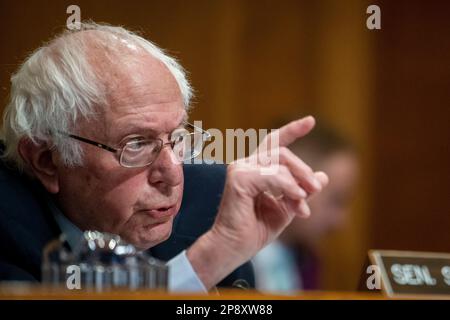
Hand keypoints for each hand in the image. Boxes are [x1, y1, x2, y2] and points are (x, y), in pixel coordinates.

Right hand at [187, 116, 327, 288]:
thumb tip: (323, 177)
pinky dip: (287, 187)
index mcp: (255, 169)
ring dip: (297, 183)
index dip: (293, 130)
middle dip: (303, 169)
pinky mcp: (238, 179)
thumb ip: (301, 192)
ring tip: (303, 206)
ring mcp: (240, 169)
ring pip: (278, 163)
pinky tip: (296, 198)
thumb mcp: (287, 208)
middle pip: (282, 152)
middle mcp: (246, 165)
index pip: (274, 143)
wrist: (234, 248)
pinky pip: (272, 176)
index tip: (311, 120)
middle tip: (316, 188)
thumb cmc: (255, 229)